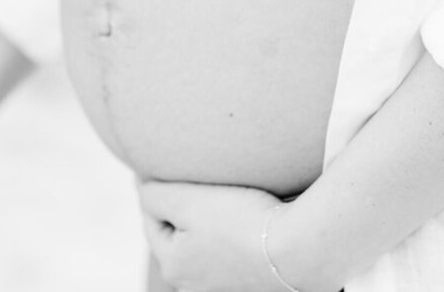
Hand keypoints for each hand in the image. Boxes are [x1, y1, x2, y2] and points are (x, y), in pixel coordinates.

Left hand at [138, 180, 293, 291]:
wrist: (301, 249)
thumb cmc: (240, 221)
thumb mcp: (186, 200)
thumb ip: (153, 193)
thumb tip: (142, 186)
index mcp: (173, 266)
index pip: (152, 217)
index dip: (157, 186)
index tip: (166, 164)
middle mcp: (194, 285)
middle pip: (179, 232)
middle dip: (185, 205)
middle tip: (199, 179)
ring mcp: (225, 287)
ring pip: (207, 242)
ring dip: (211, 219)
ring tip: (226, 196)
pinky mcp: (253, 283)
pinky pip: (234, 250)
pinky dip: (235, 231)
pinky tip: (248, 215)